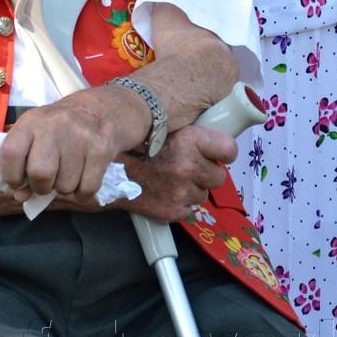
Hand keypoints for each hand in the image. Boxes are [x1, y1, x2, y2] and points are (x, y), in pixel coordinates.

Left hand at [0, 86, 150, 203]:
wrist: (106, 107)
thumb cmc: (65, 126)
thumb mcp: (40, 132)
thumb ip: (25, 162)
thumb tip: (20, 196)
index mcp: (33, 119)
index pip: (11, 152)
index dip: (11, 175)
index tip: (19, 182)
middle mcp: (55, 124)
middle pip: (39, 173)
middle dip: (42, 186)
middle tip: (49, 181)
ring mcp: (80, 135)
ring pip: (65, 186)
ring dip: (66, 188)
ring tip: (71, 171)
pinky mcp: (102, 148)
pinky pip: (87, 190)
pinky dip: (84, 193)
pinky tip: (85, 176)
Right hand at [121, 125, 237, 221]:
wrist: (107, 170)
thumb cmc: (132, 145)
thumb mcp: (162, 125)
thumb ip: (188, 131)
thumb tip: (208, 134)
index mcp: (189, 140)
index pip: (229, 149)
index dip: (224, 152)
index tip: (219, 153)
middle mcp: (188, 166)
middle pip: (218, 176)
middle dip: (206, 172)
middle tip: (188, 165)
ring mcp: (181, 192)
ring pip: (202, 194)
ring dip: (191, 188)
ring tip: (170, 178)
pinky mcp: (172, 211)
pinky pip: (187, 209)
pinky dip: (178, 202)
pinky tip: (163, 191)